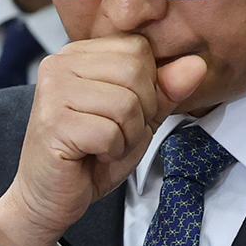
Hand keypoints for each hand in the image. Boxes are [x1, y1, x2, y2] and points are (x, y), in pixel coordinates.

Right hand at [0, 34, 205, 245]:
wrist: (48, 196)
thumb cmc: (90, 154)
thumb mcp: (138, 118)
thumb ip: (165, 90)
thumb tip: (196, 64)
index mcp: (79, 54)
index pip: (139, 49)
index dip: (148, 86)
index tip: (124, 112)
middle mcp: (60, 64)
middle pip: (135, 71)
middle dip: (140, 113)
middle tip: (115, 133)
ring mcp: (53, 91)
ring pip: (126, 104)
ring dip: (127, 136)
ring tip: (104, 146)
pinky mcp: (54, 123)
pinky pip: (110, 132)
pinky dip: (112, 152)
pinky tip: (93, 156)